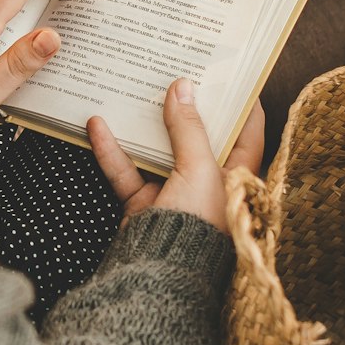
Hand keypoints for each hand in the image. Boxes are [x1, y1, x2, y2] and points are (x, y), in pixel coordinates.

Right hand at [87, 80, 264, 233]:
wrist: (163, 274)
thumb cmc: (198, 224)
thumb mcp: (200, 168)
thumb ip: (189, 128)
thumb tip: (183, 87)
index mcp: (237, 176)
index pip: (247, 132)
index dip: (242, 103)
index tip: (232, 73)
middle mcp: (209, 183)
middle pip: (198, 136)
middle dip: (186, 107)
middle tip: (177, 71)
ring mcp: (174, 193)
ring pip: (158, 150)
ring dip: (144, 124)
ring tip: (134, 90)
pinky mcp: (144, 203)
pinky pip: (127, 170)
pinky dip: (112, 150)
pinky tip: (98, 124)